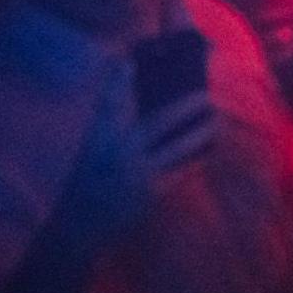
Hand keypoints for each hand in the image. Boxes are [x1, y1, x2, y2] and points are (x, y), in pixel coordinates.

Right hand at [57, 79, 217, 246]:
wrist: (77, 229)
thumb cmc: (87, 184)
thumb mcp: (92, 153)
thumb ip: (112, 129)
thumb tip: (138, 103)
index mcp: (97, 139)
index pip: (108, 103)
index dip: (118, 81)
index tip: (129, 62)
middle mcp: (116, 153)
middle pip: (157, 122)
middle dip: (185, 106)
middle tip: (206, 94)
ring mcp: (135, 174)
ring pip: (177, 147)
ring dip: (200, 132)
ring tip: (215, 119)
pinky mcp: (150, 193)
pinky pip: (181, 171)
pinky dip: (196, 158)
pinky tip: (209, 149)